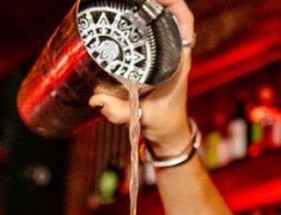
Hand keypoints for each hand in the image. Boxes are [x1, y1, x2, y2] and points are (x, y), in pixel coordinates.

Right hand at [88, 0, 195, 155]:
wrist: (168, 134)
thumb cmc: (162, 124)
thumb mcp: (142, 117)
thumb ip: (120, 111)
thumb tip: (96, 101)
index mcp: (179, 61)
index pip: (183, 21)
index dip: (171, 3)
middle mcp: (175, 53)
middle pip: (169, 14)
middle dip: (150, 1)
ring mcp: (166, 55)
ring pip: (159, 21)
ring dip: (144, 7)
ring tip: (121, 2)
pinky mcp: (154, 59)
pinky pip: (150, 31)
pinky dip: (138, 20)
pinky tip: (121, 14)